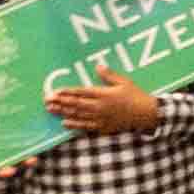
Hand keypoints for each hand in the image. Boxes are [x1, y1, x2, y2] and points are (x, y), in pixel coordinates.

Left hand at [46, 76, 160, 133]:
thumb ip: (109, 75)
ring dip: (63, 112)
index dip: (67, 92)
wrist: (146, 114)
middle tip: (47, 101)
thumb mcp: (125, 82)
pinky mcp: (103, 127)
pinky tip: (64, 123)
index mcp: (104, 94)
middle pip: (75, 104)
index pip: (81, 92)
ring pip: (77, 115)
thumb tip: (98, 66)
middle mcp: (100, 107)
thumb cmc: (136, 96)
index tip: (55, 91)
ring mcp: (100, 118)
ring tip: (51, 110)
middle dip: (60, 102)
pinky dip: (74, 125)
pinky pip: (85, 127)